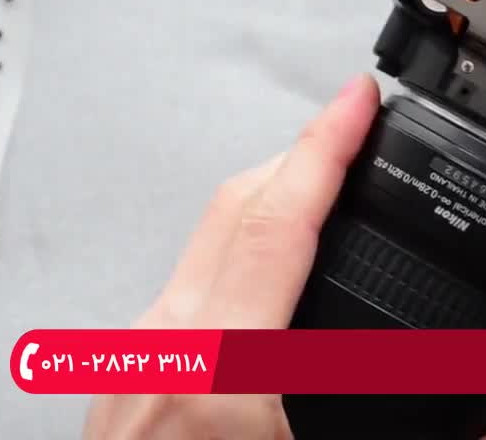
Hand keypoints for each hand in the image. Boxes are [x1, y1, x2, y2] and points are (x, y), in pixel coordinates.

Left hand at [82, 74, 485, 439]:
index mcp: (221, 370)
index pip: (283, 221)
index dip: (328, 147)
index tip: (359, 98)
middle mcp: (165, 350)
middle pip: (235, 209)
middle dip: (301, 156)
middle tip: (353, 131)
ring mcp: (135, 365)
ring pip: (203, 243)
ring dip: (267, 204)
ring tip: (323, 191)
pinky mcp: (126, 387)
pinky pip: (186, 285)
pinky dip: (237, 255)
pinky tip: (267, 276)